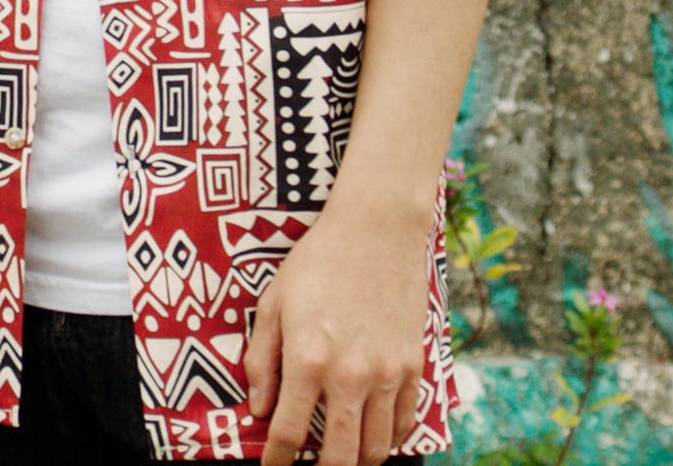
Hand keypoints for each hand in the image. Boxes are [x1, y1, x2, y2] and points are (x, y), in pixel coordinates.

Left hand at [244, 202, 432, 465]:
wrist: (377, 229)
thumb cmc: (317, 262)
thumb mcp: (273, 304)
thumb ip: (261, 360)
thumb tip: (260, 408)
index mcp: (307, 360)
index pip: (289, 433)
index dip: (277, 460)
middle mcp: (349, 375)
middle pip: (339, 456)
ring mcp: (387, 373)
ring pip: (375, 448)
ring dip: (356, 460)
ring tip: (341, 456)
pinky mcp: (413, 366)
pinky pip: (403, 422)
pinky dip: (388, 439)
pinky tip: (372, 436)